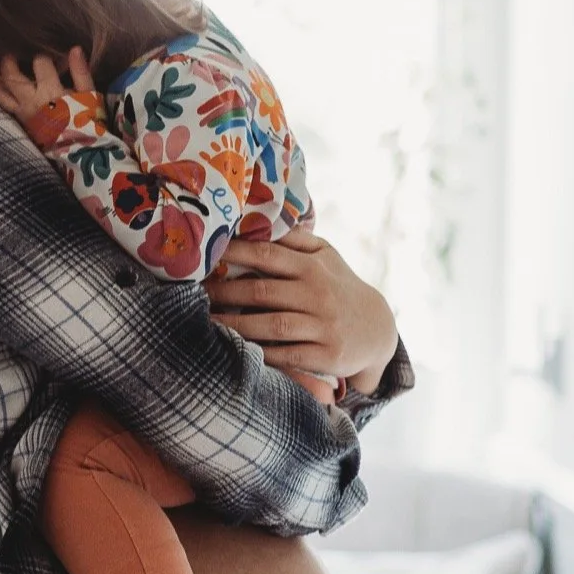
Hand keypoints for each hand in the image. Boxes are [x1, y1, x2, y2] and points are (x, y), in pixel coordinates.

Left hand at [0, 47, 94, 130]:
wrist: (79, 153)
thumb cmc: (87, 122)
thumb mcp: (89, 95)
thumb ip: (80, 72)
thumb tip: (74, 49)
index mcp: (50, 92)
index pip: (40, 63)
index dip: (43, 55)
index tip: (49, 57)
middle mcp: (31, 101)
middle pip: (12, 76)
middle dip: (9, 62)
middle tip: (9, 54)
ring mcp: (23, 113)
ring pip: (0, 93)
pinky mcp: (21, 123)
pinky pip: (3, 105)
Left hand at [210, 229, 400, 390]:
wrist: (376, 329)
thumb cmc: (339, 286)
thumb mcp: (326, 256)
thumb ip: (295, 239)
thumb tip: (260, 218)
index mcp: (313, 267)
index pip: (268, 255)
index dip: (235, 253)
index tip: (207, 254)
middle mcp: (318, 294)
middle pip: (262, 292)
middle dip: (225, 293)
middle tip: (197, 294)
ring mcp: (323, 326)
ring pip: (271, 325)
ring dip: (236, 324)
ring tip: (209, 322)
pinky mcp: (326, 355)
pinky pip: (286, 355)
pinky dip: (261, 353)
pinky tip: (238, 349)